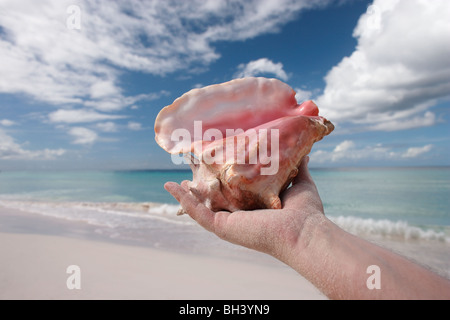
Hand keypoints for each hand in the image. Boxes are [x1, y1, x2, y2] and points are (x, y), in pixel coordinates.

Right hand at [164, 156, 324, 261]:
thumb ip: (298, 167)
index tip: (213, 166)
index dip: (222, 180)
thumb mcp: (299, 182)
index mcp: (254, 208)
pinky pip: (197, 213)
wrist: (305, 230)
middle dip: (200, 187)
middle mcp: (239, 216)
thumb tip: (304, 152)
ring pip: (200, 206)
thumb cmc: (305, 211)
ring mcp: (228, 222)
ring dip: (186, 194)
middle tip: (188, 171)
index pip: (234, 193)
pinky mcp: (221, 226)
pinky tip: (170, 187)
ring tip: (172, 180)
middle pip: (214, 199)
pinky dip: (182, 200)